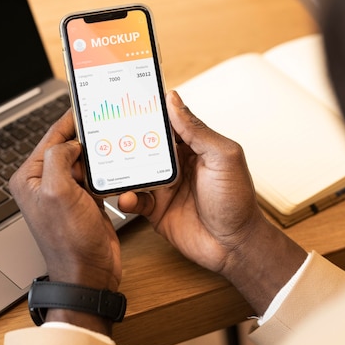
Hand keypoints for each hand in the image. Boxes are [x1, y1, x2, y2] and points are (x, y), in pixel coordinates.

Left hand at [9, 110, 120, 332]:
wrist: (88, 272)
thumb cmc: (69, 241)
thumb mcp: (57, 192)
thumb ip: (58, 158)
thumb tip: (70, 143)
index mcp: (30, 178)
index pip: (50, 138)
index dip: (69, 121)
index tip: (85, 105)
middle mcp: (45, 184)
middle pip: (68, 148)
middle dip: (87, 138)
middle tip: (105, 123)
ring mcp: (65, 193)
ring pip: (84, 162)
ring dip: (98, 155)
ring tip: (114, 143)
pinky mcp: (83, 202)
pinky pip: (95, 177)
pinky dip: (105, 172)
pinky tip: (116, 167)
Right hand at [119, 91, 306, 313]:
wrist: (234, 245)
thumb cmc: (237, 200)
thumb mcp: (222, 156)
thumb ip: (196, 129)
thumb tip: (174, 100)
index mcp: (194, 145)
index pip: (167, 122)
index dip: (150, 111)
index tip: (129, 99)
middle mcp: (177, 163)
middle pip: (145, 144)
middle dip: (127, 138)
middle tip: (108, 131)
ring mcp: (165, 186)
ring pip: (135, 171)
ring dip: (123, 168)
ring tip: (109, 164)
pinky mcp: (156, 209)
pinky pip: (135, 199)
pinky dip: (127, 197)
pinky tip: (127, 197)